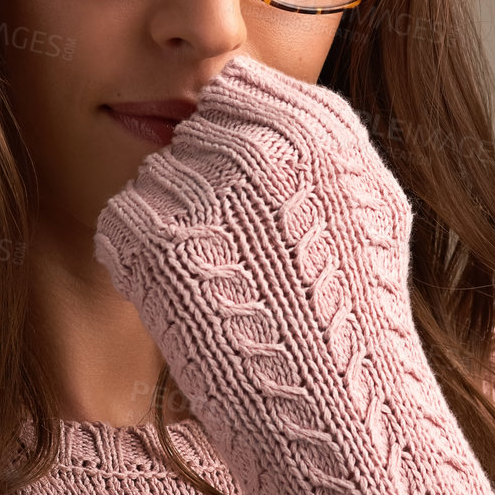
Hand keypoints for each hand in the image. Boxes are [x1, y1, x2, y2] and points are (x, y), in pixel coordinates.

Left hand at [93, 53, 412, 315]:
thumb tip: (244, 94)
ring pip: (156, 175)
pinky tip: (188, 296)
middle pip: (192, 131)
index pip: (232, 86)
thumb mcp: (371, 202)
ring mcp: (203, 192)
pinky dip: (140, 257)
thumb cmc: (355, 311)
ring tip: (221, 276)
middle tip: (236, 247)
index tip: (250, 191)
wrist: (334, 407)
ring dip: (172, 219)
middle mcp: (259, 147)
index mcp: (316, 128)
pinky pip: (123, 219)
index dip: (234, 137)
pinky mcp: (155, 240)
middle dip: (204, 180)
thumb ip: (317, 136)